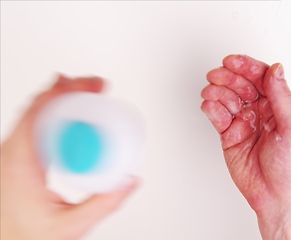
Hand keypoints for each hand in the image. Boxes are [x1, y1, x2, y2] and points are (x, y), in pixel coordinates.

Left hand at [0, 75, 137, 239]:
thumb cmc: (27, 237)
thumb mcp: (71, 226)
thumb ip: (104, 204)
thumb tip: (129, 180)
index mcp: (19, 164)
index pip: (37, 114)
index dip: (61, 93)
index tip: (85, 85)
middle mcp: (10, 154)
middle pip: (37, 107)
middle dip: (68, 88)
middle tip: (94, 85)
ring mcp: (12, 154)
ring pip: (34, 113)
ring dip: (60, 97)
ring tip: (86, 90)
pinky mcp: (18, 157)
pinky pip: (34, 124)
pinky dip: (54, 111)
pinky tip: (68, 110)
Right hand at [201, 55, 290, 238]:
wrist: (276, 196)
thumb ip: (282, 97)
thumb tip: (276, 69)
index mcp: (278, 106)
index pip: (260, 78)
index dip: (246, 67)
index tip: (232, 61)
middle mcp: (260, 111)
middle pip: (241, 85)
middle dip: (228, 77)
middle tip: (217, 75)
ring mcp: (243, 122)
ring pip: (227, 98)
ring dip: (217, 91)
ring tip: (211, 92)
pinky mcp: (229, 135)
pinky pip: (217, 116)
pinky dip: (211, 108)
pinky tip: (209, 105)